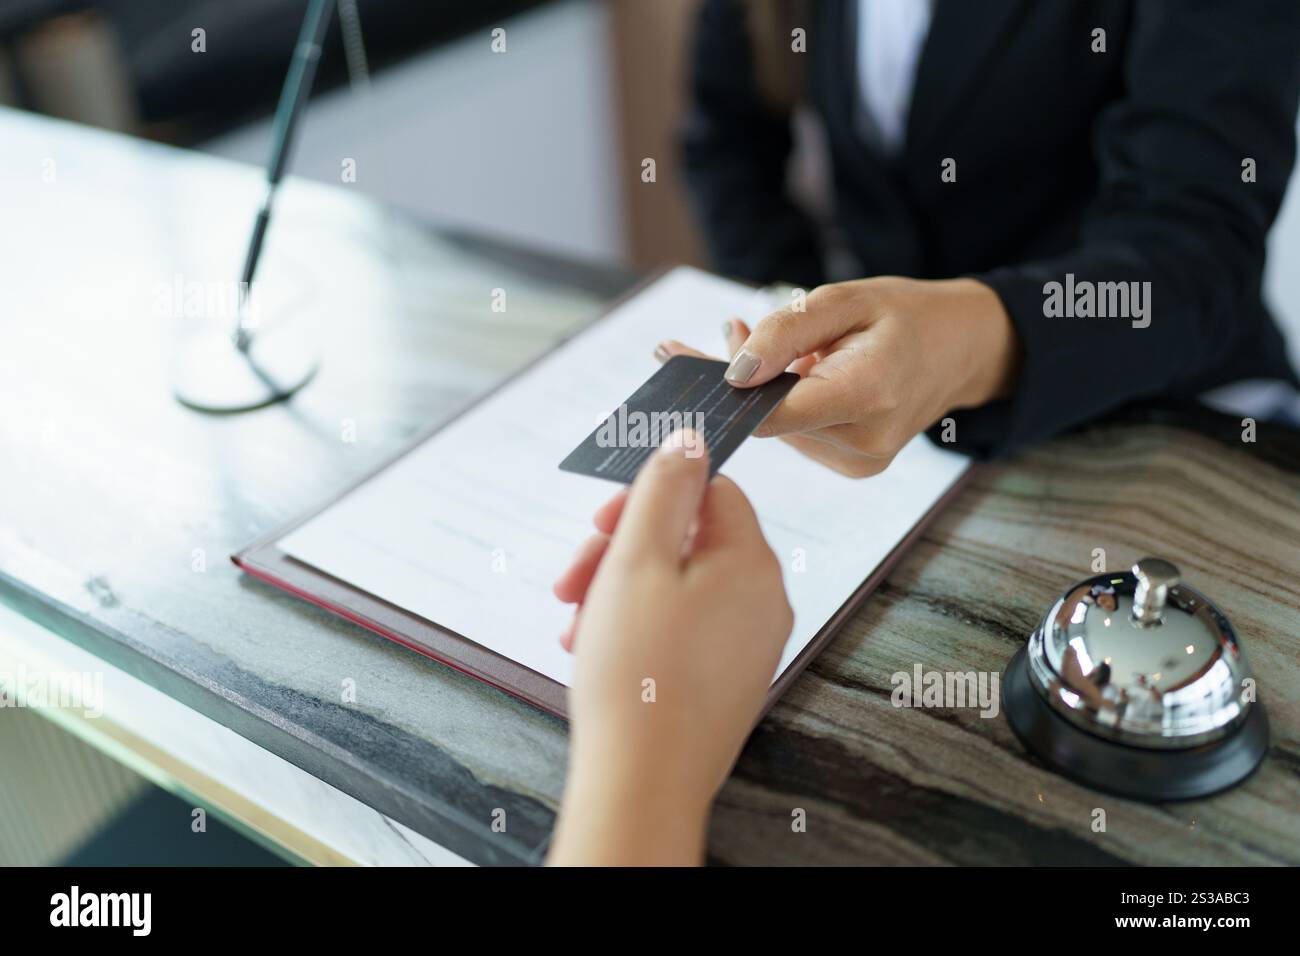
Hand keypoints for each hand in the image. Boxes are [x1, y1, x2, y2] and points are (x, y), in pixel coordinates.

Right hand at [546, 431, 792, 865]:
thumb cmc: (638, 672)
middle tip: (572, 578)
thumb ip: (663, 489)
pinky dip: (638, 628)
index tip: (601, 521)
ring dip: (618, 592)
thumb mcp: (637, 560)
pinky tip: (593, 650)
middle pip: (689, 541)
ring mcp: (749, 645)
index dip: (650, 496)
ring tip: (574, 623)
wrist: (643, 782)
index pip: (711, 491)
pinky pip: (682, 631)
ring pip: (678, 588)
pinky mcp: (727, 681)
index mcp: (751, 561)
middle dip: (621, 551)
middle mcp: (763, 600)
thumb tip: (690, 438)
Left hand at [657, 277, 1018, 476]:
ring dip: (760, 388)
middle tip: (726, 327)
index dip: (722, 391)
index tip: (676, 361)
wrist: (963, 350)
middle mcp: (866, 441)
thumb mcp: (848, 298)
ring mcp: (862, 461)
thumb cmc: (907, 315)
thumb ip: (788, 331)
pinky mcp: (855, 467)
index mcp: (869, 393)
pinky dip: (783, 403)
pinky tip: (791, 371)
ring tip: (763, 338)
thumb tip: (733, 373)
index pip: (775, 412)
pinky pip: (798, 435)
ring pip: (779, 427)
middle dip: (737, 375)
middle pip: (770, 418)